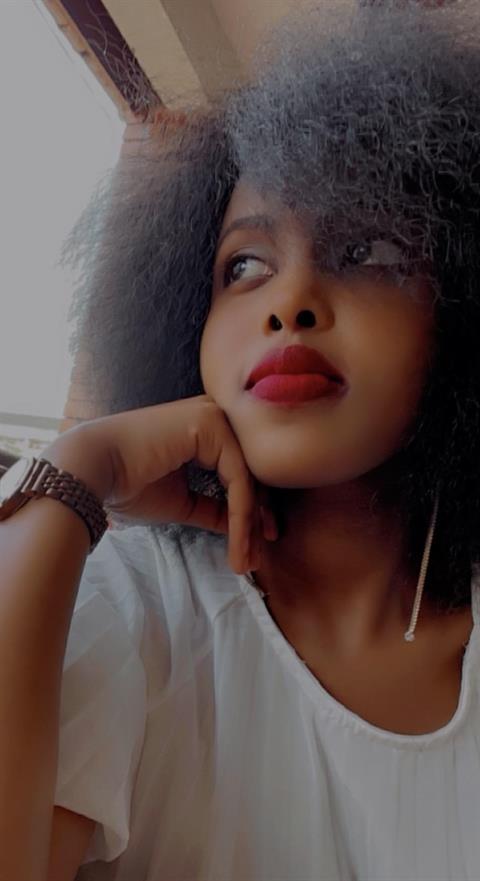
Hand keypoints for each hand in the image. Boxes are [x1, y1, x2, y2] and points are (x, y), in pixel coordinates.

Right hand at [44, 395, 276, 573]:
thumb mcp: (182, 502)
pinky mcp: (211, 425)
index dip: (251, 512)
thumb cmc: (127, 484)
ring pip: (248, 478)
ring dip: (250, 525)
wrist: (92, 470)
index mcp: (204, 429)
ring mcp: (214, 416)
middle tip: (257, 559)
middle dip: (257, 520)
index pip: (240, 472)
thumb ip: (213, 509)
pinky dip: (241, 515)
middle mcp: (213, 416)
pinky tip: (238, 543)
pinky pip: (238, 478)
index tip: (255, 548)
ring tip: (246, 561)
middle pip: (249, 473)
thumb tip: (243, 528)